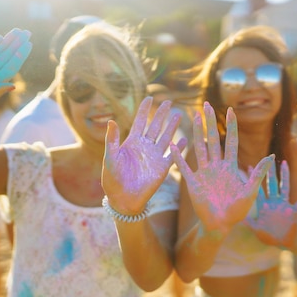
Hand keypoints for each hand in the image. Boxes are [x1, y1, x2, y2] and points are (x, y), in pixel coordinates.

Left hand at [102, 97, 186, 213]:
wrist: (123, 199)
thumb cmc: (112, 179)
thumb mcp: (110, 158)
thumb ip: (112, 140)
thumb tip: (111, 120)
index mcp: (131, 143)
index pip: (140, 121)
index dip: (145, 110)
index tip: (150, 97)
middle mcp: (144, 147)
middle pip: (155, 126)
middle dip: (161, 114)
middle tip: (169, 102)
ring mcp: (154, 157)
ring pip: (165, 137)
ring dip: (172, 127)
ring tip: (179, 115)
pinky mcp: (162, 168)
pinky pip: (173, 155)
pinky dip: (179, 148)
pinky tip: (186, 140)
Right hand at [171, 102, 272, 233]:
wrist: (221, 226)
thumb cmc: (238, 212)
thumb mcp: (251, 191)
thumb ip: (258, 174)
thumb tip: (271, 156)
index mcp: (230, 167)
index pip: (231, 141)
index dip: (231, 126)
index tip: (230, 110)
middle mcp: (216, 166)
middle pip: (213, 139)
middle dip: (210, 122)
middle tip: (206, 105)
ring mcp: (204, 173)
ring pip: (199, 148)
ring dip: (196, 132)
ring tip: (193, 116)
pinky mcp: (193, 183)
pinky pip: (184, 167)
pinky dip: (178, 156)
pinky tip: (174, 144)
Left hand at [246, 160, 296, 246]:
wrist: (282, 243)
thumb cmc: (268, 237)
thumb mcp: (256, 229)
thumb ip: (248, 223)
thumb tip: (237, 216)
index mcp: (264, 206)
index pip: (258, 189)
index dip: (254, 179)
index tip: (249, 166)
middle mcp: (274, 202)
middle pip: (271, 184)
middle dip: (270, 172)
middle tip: (268, 158)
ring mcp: (283, 205)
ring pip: (284, 187)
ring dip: (285, 176)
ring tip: (284, 163)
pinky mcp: (293, 211)